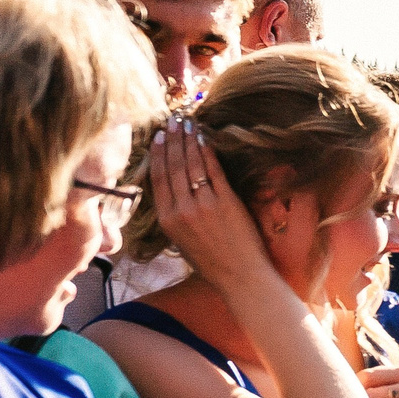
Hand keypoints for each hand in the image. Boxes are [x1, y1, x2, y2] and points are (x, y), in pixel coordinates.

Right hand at [145, 119, 275, 287]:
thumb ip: (174, 215)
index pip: (158, 179)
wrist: (240, 276)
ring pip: (191, 165)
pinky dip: (208, 152)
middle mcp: (181, 210)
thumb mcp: (181, 240)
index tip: (159, 137)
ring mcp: (203, 204)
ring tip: (187, 124)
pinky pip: (214, 171)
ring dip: (188, 141)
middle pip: (172, 167)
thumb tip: (172, 191)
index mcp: (166, 220)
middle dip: (172, 140)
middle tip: (173, 121)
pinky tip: (205, 138)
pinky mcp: (226, 202)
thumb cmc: (212, 261)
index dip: (158, 155)